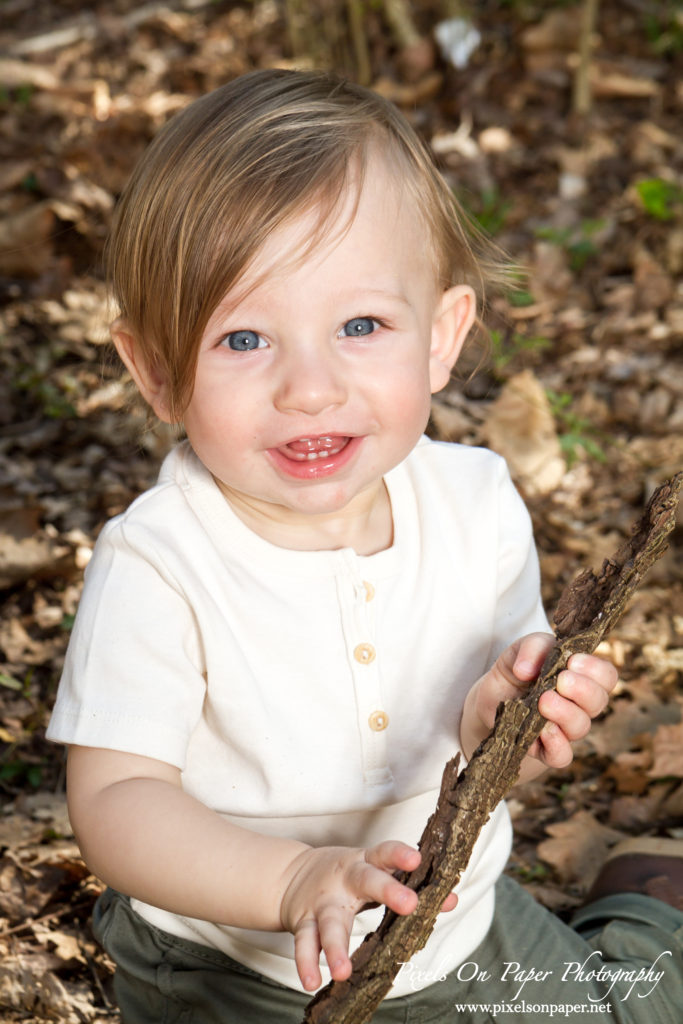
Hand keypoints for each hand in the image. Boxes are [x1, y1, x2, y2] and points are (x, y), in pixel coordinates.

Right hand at [279, 841, 456, 990]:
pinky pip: (305, 942)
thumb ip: (408, 886)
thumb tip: (451, 900)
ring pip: (330, 921)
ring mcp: (322, 901)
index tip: (417, 859)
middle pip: (366, 880)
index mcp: (365, 862)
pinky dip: (307, 962)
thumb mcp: (374, 873)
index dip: (401, 855)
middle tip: (410, 903)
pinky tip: (312, 981)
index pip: (385, 852)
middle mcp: (345, 879)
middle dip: (388, 890)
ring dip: (336, 946)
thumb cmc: (347, 876)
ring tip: (343, 971)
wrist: (290, 873)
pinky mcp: (303, 921)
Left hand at [463, 633, 617, 775]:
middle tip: (561, 680)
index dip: (595, 669)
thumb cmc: (518, 670)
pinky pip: (562, 756)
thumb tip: (527, 670)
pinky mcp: (545, 749)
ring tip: (544, 701)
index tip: (572, 661)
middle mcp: (579, 704)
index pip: (606, 676)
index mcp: (582, 676)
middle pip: (599, 701)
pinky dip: (556, 744)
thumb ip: (532, 647)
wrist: (492, 697)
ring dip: (565, 713)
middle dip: (583, 689)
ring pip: (581, 726)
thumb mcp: (522, 648)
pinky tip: (543, 731)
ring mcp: (564, 729)